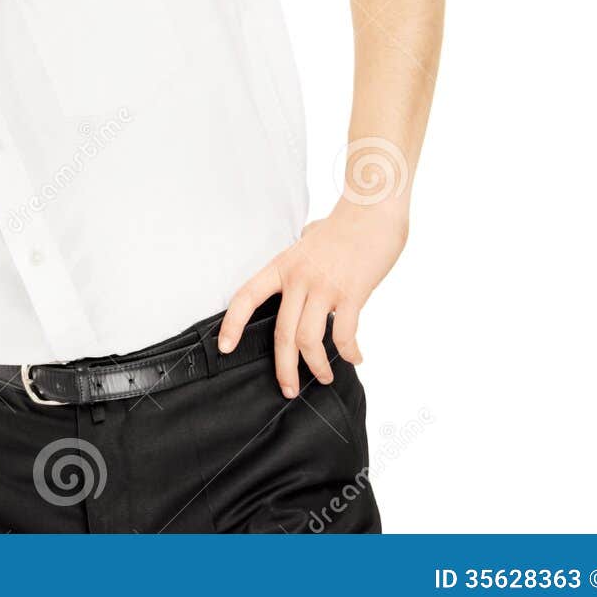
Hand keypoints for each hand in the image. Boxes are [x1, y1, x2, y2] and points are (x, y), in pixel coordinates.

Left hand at [216, 197, 407, 397]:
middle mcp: (298, 278)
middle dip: (284, 368)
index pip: (246, 297)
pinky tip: (355, 358)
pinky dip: (349, 353)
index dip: (232, 324)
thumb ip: (301, 255)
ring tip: (323, 377)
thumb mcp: (309, 238)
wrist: (372, 208)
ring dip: (316, 366)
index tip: (225, 348)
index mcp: (282, 266)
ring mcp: (324, 286)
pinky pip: (345, 334)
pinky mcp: (352, 293)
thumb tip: (303, 256)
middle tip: (287, 389)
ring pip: (309, 339)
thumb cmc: (344, 223)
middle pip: (282, 333)